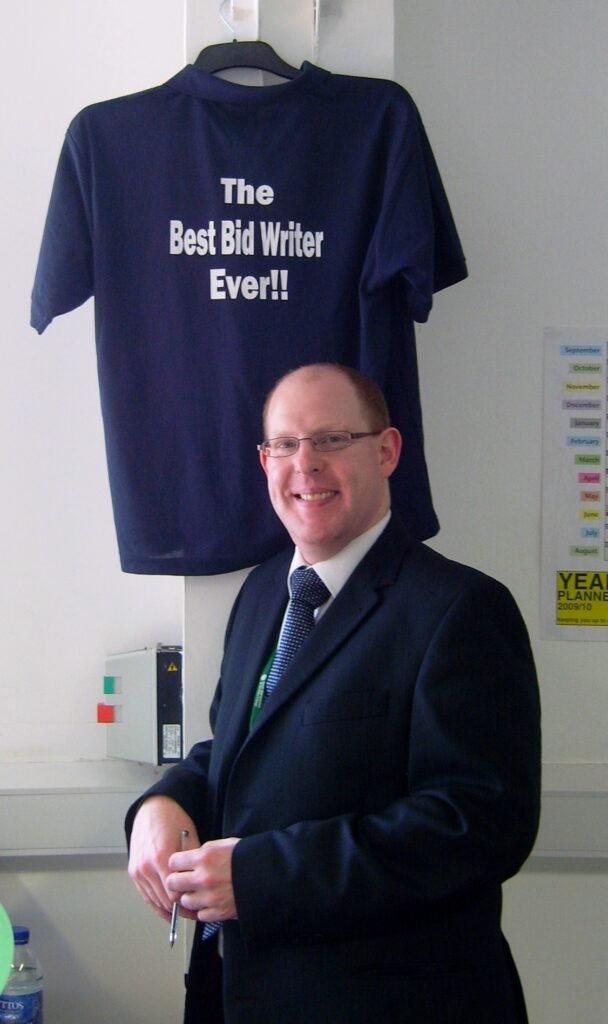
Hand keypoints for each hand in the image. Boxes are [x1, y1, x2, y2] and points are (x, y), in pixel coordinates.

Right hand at [128, 796, 198, 920]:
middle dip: (179, 910)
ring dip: (167, 910)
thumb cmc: (173, 820)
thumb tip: (199, 886)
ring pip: (153, 901)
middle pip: (163, 901)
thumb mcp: (190, 839)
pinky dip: (156, 904)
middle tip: (193, 914)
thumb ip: (193, 865)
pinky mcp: (133, 871)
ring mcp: (137, 870)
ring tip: (182, 913)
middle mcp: (146, 866)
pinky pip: (145, 895)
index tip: (197, 908)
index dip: (187, 905)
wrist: (153, 809)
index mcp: (161, 858)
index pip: (174, 895)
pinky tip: (166, 909)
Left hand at [167, 837, 240, 922]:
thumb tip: (189, 859)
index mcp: (204, 857)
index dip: (176, 864)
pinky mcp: (218, 912)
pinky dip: (204, 910)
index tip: (180, 865)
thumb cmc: (248, 857)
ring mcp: (210, 897)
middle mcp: (203, 877)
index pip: (173, 862)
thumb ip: (204, 852)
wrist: (270, 875)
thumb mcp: (225, 845)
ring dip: (190, 897)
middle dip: (177, 882)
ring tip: (200, 892)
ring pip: (184, 901)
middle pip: (173, 883)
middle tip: (184, 881)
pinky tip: (211, 902)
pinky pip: (200, 915)